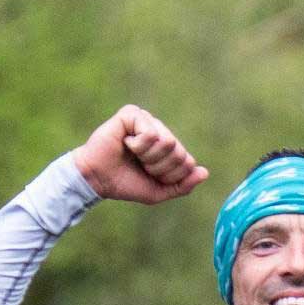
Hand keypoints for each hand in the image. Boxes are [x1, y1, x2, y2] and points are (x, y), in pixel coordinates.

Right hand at [73, 106, 208, 204]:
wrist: (99, 179)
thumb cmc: (128, 183)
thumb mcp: (160, 190)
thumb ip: (183, 185)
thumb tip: (205, 173)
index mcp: (169, 148)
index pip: (188, 162)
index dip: (171, 176)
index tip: (152, 176)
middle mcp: (160, 131)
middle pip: (179, 152)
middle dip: (160, 168)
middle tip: (142, 166)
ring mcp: (147, 120)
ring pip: (167, 142)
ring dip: (149, 157)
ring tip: (134, 155)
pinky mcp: (132, 114)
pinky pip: (151, 133)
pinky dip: (139, 146)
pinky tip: (126, 143)